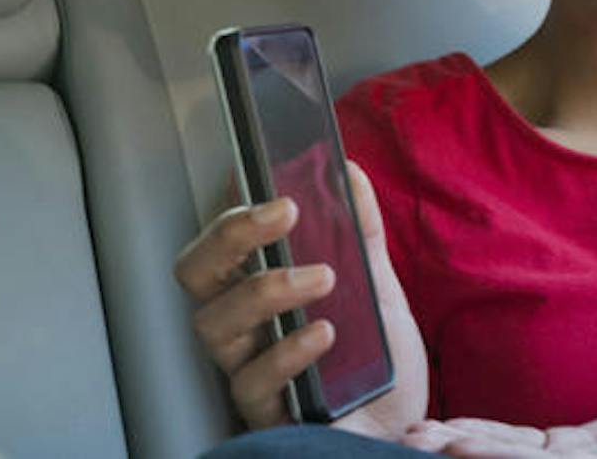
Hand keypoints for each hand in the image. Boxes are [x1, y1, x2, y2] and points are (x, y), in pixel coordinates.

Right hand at [173, 162, 428, 437]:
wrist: (401, 424)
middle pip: (196, 275)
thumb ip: (360, 233)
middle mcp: (243, 328)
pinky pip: (251, 383)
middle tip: (284, 211)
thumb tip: (349, 172)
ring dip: (268, 289)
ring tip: (324, 278)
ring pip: (214, 324)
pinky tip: (324, 334)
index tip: (276, 188)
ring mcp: (248, 369)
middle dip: (231, 235)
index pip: (219, 244)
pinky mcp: (268, 413)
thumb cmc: (375, 358)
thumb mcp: (376, 286)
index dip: (233, 211)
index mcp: (260, 290)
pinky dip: (287, 352)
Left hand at [398, 358, 596, 457]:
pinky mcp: (585, 445)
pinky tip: (460, 432)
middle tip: (415, 444)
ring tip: (420, 438)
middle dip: (466, 452)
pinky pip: (530, 442)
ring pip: (515, 454)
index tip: (458, 449)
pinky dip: (495, 435)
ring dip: (468, 444)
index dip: (501, 458)